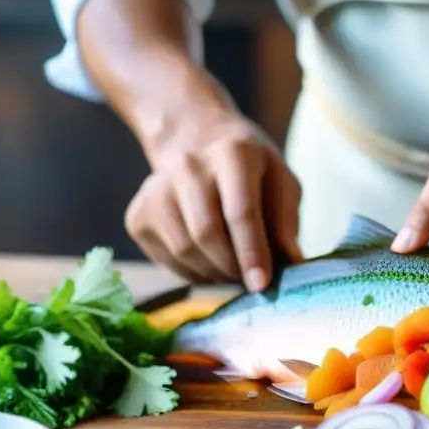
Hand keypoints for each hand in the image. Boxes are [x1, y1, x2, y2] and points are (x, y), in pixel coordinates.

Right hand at [126, 108, 302, 291]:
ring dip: (213, 273)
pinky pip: (167, 259)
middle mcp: (188, 165)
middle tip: (249, 280)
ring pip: (184, 250)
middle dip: (232, 267)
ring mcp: (156, 189)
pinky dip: (192, 272)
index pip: (239, 211)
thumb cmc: (249, 170)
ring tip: (231, 270)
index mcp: (232, 153)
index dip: (251, 252)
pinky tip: (208, 261)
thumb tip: (290, 260)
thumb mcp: (280, 181)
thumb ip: (286, 218)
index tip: (261, 284)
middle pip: (206, 233)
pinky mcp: (138, 215)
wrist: (195, 143)